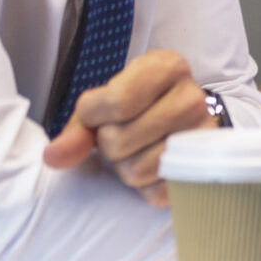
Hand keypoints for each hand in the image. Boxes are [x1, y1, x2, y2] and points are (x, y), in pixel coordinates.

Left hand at [41, 48, 216, 205]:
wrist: (183, 119)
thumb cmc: (138, 106)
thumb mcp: (103, 104)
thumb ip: (76, 129)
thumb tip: (54, 156)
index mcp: (168, 68)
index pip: (115, 104)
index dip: (93, 115)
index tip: (104, 111)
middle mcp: (193, 99)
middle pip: (118, 141)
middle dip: (109, 143)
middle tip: (125, 132)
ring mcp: (204, 137)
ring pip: (135, 170)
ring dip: (126, 166)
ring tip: (139, 150)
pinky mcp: (205, 171)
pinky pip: (155, 193)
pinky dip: (145, 187)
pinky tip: (153, 168)